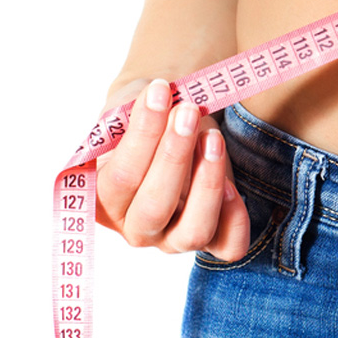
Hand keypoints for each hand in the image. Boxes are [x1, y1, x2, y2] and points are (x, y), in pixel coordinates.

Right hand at [95, 78, 249, 260]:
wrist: (175, 126)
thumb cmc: (150, 119)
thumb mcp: (132, 108)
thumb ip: (135, 108)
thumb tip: (156, 98)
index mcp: (102, 201)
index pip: (119, 179)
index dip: (141, 135)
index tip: (159, 91)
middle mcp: (136, 227)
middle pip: (153, 208)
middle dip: (173, 156)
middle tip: (188, 111)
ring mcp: (174, 239)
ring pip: (192, 231)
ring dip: (206, 183)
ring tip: (212, 137)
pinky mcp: (212, 241)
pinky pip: (229, 246)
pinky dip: (235, 218)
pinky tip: (234, 184)